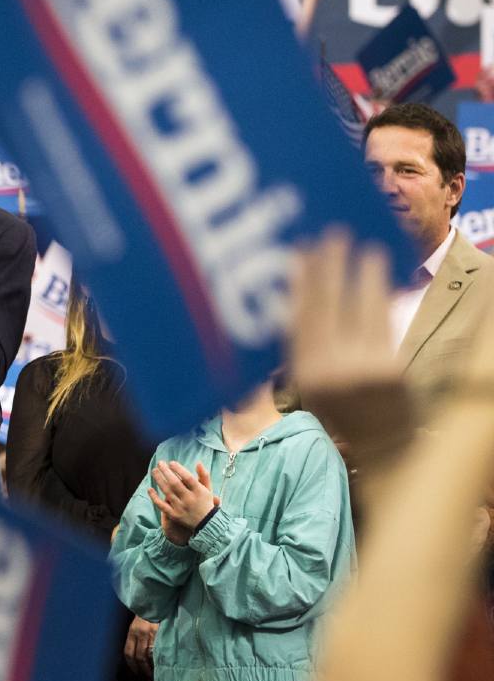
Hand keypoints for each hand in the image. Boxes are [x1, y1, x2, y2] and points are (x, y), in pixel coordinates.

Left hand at [123, 617, 158, 677]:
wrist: (156, 602)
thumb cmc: (148, 615)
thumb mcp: (138, 624)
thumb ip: (137, 637)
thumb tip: (138, 653)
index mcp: (132, 631)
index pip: (128, 652)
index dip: (131, 665)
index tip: (135, 672)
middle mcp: (140, 633)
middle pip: (138, 657)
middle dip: (142, 669)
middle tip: (146, 677)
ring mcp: (150, 633)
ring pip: (149, 655)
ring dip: (151, 667)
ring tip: (154, 674)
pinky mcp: (160, 633)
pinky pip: (158, 650)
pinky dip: (159, 660)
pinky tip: (161, 665)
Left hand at [148, 461, 218, 543]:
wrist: (206, 524)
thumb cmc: (205, 502)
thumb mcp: (208, 489)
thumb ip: (203, 476)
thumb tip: (198, 462)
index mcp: (199, 492)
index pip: (188, 478)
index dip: (179, 469)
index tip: (171, 462)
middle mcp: (190, 500)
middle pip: (175, 483)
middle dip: (166, 472)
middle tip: (160, 463)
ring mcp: (181, 508)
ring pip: (167, 492)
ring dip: (159, 480)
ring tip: (154, 471)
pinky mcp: (174, 515)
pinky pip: (162, 505)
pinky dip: (154, 497)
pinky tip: (150, 489)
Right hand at [289, 230, 412, 471]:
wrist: (384, 444)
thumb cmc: (342, 408)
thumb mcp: (311, 384)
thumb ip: (302, 349)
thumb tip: (290, 302)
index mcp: (301, 374)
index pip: (296, 319)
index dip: (298, 283)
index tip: (298, 252)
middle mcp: (326, 371)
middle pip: (325, 307)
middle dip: (328, 267)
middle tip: (331, 235)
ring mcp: (359, 370)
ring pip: (358, 309)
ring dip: (359, 272)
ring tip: (361, 244)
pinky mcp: (390, 368)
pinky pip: (382, 321)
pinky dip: (381, 293)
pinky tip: (382, 273)